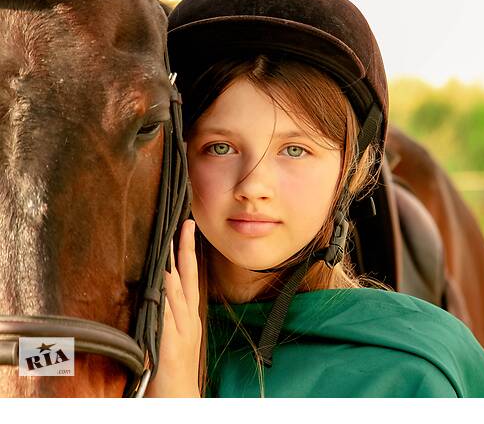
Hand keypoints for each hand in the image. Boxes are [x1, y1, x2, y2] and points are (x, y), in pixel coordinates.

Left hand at [145, 219, 201, 396]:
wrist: (179, 397)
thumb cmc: (172, 369)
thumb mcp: (173, 336)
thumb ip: (167, 313)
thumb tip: (156, 286)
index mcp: (188, 315)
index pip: (189, 275)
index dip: (187, 251)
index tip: (186, 227)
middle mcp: (187, 318)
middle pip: (186, 276)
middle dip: (184, 249)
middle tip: (183, 223)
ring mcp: (181, 329)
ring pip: (177, 290)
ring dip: (173, 265)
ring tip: (169, 240)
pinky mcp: (171, 342)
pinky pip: (167, 313)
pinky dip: (166, 295)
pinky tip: (162, 279)